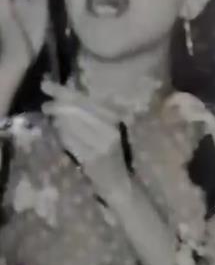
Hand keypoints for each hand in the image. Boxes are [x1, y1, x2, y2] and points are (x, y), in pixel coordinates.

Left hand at [41, 80, 128, 202]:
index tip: (46, 84)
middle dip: (57, 105)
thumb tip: (66, 95)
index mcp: (115, 118)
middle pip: (76, 110)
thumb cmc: (112, 150)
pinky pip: (69, 141)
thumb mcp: (109, 127)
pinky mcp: (91, 158)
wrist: (119, 180)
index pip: (85, 100)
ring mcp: (100, 145)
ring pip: (70, 125)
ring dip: (58, 120)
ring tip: (53, 117)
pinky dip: (62, 134)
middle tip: (46, 104)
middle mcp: (109, 129)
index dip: (64, 91)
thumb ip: (93, 112)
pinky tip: (59, 131)